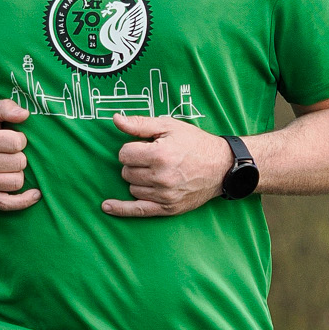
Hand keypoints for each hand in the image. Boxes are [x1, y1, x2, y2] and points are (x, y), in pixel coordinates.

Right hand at [0, 100, 39, 210]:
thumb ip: (5, 107)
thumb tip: (25, 115)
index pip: (17, 142)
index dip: (20, 139)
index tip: (12, 139)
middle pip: (19, 162)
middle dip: (19, 156)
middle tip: (10, 153)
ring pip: (16, 181)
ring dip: (18, 173)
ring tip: (9, 167)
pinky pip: (7, 204)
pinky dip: (24, 201)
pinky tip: (34, 194)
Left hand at [103, 115, 232, 217]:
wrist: (222, 167)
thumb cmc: (195, 144)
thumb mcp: (169, 126)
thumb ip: (140, 124)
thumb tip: (116, 119)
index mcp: (160, 155)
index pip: (124, 154)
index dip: (132, 149)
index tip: (145, 147)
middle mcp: (161, 177)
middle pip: (126, 172)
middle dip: (134, 164)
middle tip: (152, 159)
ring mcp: (165, 195)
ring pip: (132, 188)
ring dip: (137, 180)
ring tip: (156, 172)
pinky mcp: (168, 208)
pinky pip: (138, 210)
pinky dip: (120, 209)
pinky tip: (106, 206)